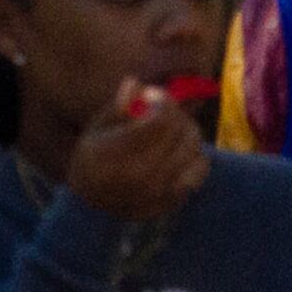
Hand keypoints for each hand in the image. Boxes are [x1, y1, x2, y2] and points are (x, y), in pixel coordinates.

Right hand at [63, 77, 210, 220]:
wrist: (92, 207)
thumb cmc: (93, 158)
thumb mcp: (97, 128)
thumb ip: (119, 105)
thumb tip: (136, 83)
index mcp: (118, 154)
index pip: (161, 120)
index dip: (163, 101)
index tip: (153, 96)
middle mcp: (141, 176)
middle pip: (180, 131)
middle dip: (174, 112)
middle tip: (162, 109)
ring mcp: (158, 192)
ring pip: (194, 148)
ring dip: (186, 130)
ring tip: (170, 128)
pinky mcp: (171, 202)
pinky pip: (199, 170)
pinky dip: (194, 154)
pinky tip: (178, 150)